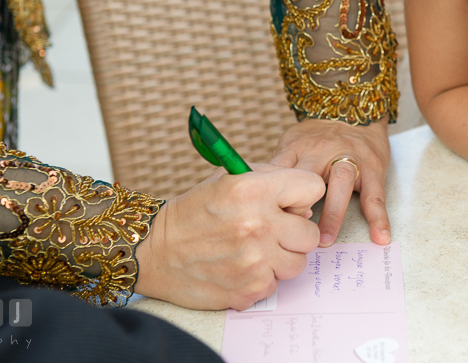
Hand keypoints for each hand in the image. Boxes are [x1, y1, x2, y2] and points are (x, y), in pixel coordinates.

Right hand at [134, 164, 324, 310]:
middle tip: (272, 232)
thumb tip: (305, 204)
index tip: (289, 204)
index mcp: (253, 189)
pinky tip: (240, 267)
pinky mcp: (250, 289)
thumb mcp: (228, 178)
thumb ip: (271, 180)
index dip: (301, 196)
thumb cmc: (193, 212)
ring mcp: (255, 260)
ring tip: (254, 250)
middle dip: (295, 233)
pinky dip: (262, 278)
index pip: (313, 188)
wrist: (154, 251)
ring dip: (281, 258)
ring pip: (298, 263)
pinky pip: (276, 284)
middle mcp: (257, 224)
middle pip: (311, 234)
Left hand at [272, 117, 391, 247]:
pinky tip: (380, 236)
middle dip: (300, 205)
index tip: (269, 220)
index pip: (281, 173)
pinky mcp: (373, 168)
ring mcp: (350, 159)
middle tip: (292, 234)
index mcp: (298, 147)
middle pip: (309, 178)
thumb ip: (278, 167)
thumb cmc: (318, 134)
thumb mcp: (292, 141)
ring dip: (333, 214)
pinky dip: (379, 217)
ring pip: (341, 183)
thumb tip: (256, 198)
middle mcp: (323, 151)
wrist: (353, 109)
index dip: (274, 197)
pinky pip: (375, 194)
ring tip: (324, 240)